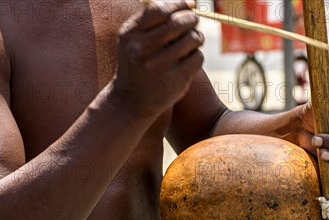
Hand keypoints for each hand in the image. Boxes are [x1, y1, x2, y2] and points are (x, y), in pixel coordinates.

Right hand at [110, 1, 203, 116]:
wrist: (130, 101)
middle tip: (193, 21)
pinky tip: (189, 59)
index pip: (159, 9)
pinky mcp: (176, 80)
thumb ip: (153, 20)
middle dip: (191, 18)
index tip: (188, 5)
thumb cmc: (136, 64)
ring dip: (197, 36)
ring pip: (192, 38)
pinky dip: (197, 55)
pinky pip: (198, 57)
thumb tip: (189, 3)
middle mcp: (143, 49)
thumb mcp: (133, 40)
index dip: (178, 4)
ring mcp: (160, 65)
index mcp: (130, 34)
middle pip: (179, 22)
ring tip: (193, 40)